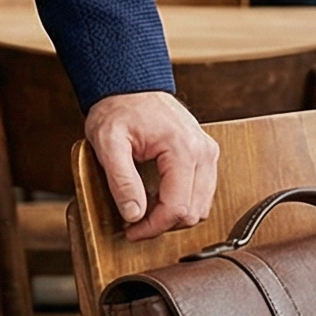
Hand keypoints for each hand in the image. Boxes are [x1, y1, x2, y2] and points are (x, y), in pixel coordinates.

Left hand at [83, 90, 217, 240]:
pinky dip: (181, 201)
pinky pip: (201, 192)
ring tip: (144, 208)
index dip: (153, 227)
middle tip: (134, 223)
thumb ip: (121, 180)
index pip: (177, 207)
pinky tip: (157, 196)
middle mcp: (204, 152)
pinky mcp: (205, 155)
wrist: (130, 85)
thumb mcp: (108, 143)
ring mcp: (208, 153)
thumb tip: (133, 214)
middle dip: (164, 224)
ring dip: (174, 215)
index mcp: (182, 149)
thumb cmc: (119, 107)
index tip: (131, 231)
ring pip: (202, 206)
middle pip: (194, 212)